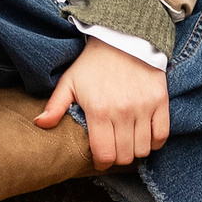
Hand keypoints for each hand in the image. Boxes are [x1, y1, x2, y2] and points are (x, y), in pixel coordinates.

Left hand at [39, 41, 169, 169]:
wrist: (122, 38)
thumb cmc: (93, 63)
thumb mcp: (70, 81)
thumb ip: (55, 106)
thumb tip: (39, 124)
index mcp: (98, 110)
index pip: (104, 154)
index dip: (101, 163)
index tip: (100, 160)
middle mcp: (122, 112)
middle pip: (124, 156)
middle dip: (117, 158)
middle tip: (113, 150)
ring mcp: (143, 108)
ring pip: (143, 149)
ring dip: (135, 151)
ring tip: (127, 142)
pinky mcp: (160, 102)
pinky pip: (161, 135)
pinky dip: (154, 142)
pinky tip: (144, 136)